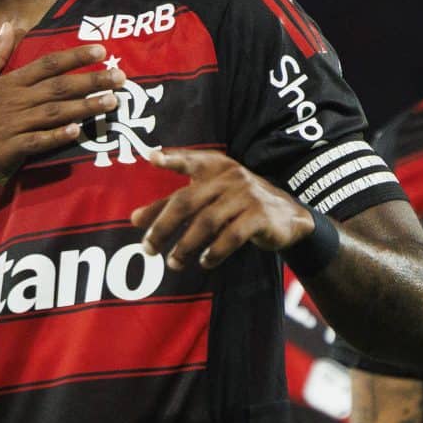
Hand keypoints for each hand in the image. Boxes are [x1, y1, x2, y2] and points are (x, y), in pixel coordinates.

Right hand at [0, 23, 118, 201]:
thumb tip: (9, 26)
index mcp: (5, 84)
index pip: (46, 64)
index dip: (76, 56)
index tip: (101, 50)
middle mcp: (11, 101)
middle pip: (58, 86)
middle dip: (92, 80)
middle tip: (122, 76)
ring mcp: (10, 126)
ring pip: (54, 112)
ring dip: (85, 106)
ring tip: (112, 102)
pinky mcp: (6, 151)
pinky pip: (36, 142)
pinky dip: (56, 137)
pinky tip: (77, 132)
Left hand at [130, 149, 312, 270]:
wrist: (289, 216)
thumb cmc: (239, 204)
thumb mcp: (209, 198)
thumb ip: (172, 205)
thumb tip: (134, 219)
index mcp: (215, 167)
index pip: (191, 160)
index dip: (173, 159)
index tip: (152, 159)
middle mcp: (230, 177)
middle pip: (187, 201)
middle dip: (163, 226)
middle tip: (147, 248)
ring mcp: (246, 195)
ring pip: (207, 222)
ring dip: (186, 246)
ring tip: (173, 263)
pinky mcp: (260, 215)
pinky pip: (231, 236)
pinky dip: (214, 252)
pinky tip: (204, 262)